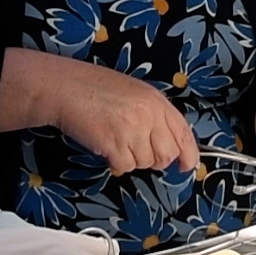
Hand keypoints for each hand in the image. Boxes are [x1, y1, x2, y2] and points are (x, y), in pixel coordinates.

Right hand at [50, 59, 199, 176]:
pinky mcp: (114, 143)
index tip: (186, 166)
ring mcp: (132, 129)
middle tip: (135, 149)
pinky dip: (115, 164)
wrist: (66, 87)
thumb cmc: (96, 88)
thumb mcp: (135, 93)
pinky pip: (125, 167)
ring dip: (131, 159)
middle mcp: (149, 115)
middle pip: (166, 155)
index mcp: (157, 100)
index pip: (183, 133)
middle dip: (154, 160)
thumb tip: (167, 145)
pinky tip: (106, 148)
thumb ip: (154, 115)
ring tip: (115, 140)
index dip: (189, 154)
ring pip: (145, 163)